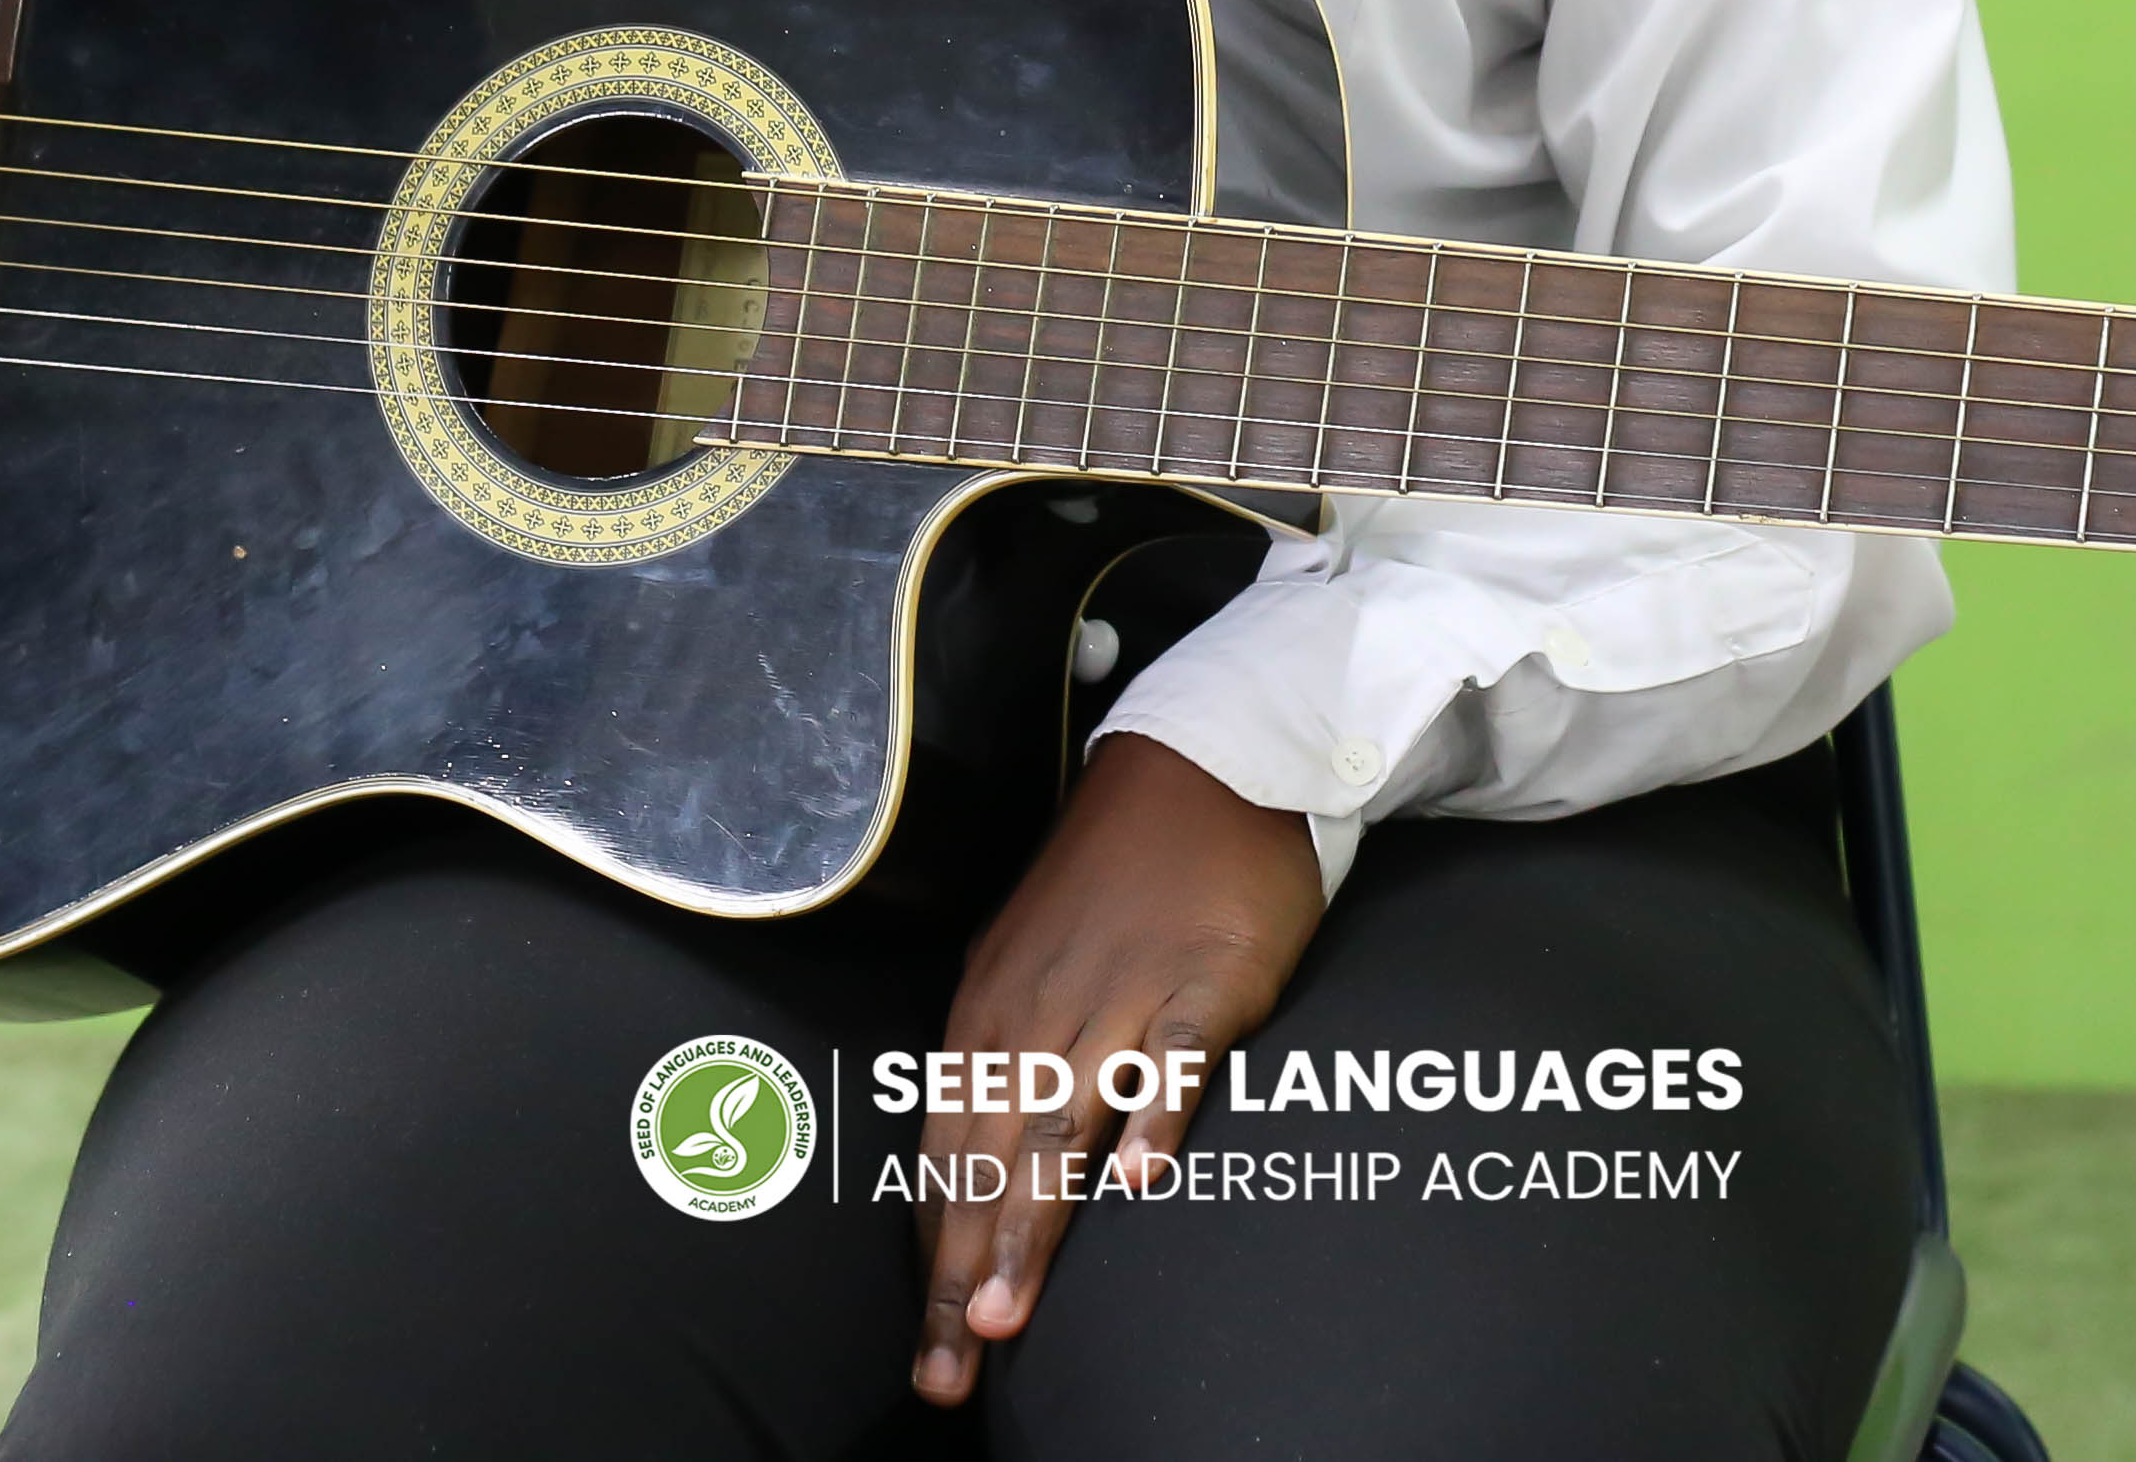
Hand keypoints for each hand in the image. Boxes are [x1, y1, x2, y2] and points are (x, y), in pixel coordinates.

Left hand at [913, 735, 1325, 1405]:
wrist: (1200, 764)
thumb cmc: (1114, 880)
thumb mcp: (1031, 966)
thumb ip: (1007, 1063)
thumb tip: (977, 1168)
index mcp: (988, 1015)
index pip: (947, 1156)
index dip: (937, 1257)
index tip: (931, 1348)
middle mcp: (1037, 1014)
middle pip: (991, 1163)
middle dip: (966, 1276)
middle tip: (952, 1371)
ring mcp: (1122, 997)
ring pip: (1061, 1126)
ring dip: (1030, 1226)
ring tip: (1007, 1315)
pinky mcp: (1203, 982)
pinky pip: (1173, 1059)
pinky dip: (1151, 1118)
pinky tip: (1138, 1181)